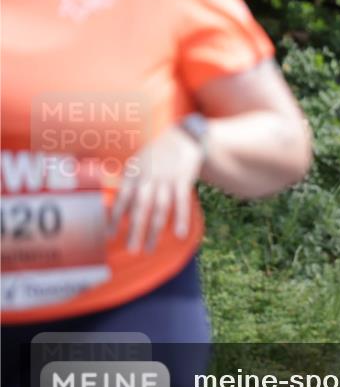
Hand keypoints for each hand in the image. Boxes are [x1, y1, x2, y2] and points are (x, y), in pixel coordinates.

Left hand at [107, 125, 203, 252]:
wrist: (182, 136)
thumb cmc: (157, 155)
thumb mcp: (138, 165)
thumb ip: (130, 186)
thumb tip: (121, 212)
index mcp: (134, 174)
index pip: (122, 199)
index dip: (116, 218)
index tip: (109, 236)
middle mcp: (148, 177)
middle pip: (140, 207)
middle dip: (135, 230)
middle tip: (131, 250)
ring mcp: (166, 179)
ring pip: (160, 208)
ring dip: (154, 230)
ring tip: (150, 248)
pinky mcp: (183, 179)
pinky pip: (182, 202)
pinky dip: (181, 218)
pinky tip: (179, 234)